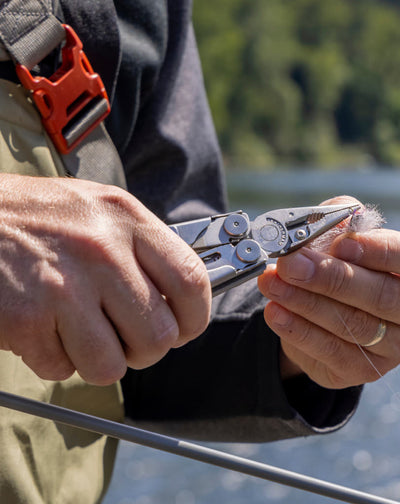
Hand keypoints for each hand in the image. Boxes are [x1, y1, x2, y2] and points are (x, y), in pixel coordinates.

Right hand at [0, 174, 210, 384]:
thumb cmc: (40, 216)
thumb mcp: (102, 210)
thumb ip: (144, 248)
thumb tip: (181, 296)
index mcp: (127, 218)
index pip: (191, 280)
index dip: (195, 316)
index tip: (185, 327)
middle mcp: (101, 250)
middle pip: (158, 334)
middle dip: (146, 350)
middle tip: (128, 339)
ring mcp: (63, 286)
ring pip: (112, 365)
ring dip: (100, 362)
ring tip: (83, 334)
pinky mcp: (25, 318)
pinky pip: (62, 369)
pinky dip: (56, 360)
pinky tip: (46, 329)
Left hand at [257, 197, 399, 388]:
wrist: (331, 309)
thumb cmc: (345, 261)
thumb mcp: (344, 232)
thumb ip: (341, 220)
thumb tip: (331, 224)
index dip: (384, 250)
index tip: (342, 245)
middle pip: (384, 295)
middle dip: (331, 278)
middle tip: (291, 263)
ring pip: (355, 325)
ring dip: (306, 302)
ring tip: (272, 283)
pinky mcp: (369, 370)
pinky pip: (333, 351)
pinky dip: (299, 330)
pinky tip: (276, 311)